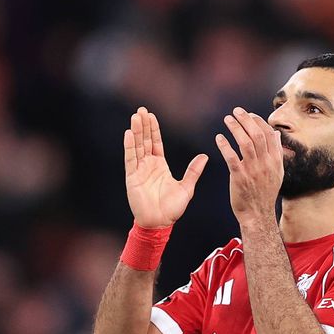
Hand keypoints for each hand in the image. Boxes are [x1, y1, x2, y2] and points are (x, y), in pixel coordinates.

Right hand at [124, 107, 208, 227]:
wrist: (160, 223)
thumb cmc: (172, 209)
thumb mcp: (187, 187)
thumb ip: (193, 171)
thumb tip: (204, 156)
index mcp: (160, 166)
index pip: (156, 143)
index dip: (154, 129)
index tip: (152, 115)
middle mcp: (148, 165)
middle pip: (145, 141)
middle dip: (144, 125)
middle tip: (141, 109)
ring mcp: (139, 170)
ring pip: (137, 146)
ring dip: (136, 131)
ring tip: (135, 116)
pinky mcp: (132, 177)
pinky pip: (131, 159)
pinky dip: (130, 146)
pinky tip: (129, 133)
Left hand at [216, 107, 283, 223]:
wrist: (258, 214)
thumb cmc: (265, 192)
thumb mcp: (277, 172)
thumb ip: (277, 152)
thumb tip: (276, 134)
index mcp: (275, 160)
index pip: (269, 134)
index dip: (258, 121)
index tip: (249, 114)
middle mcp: (266, 163)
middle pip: (257, 135)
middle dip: (246, 119)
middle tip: (236, 111)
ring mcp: (253, 170)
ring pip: (245, 143)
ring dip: (235, 128)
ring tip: (227, 119)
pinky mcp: (240, 177)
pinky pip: (231, 157)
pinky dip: (225, 145)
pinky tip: (219, 138)